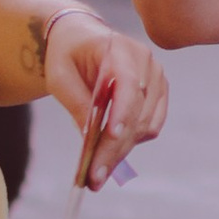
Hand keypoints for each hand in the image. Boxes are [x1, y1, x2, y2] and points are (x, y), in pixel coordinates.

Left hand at [42, 10, 167, 185]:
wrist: (82, 40)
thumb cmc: (68, 54)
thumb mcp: (60, 76)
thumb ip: (76, 102)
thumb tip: (89, 137)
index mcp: (121, 50)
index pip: (130, 85)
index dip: (123, 113)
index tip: (111, 138)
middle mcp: (146, 63)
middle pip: (137, 113)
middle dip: (115, 148)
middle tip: (93, 178)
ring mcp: (157, 79)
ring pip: (146, 125)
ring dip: (122, 151)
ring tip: (97, 172)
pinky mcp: (159, 94)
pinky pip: (151, 126)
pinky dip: (132, 142)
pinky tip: (111, 152)